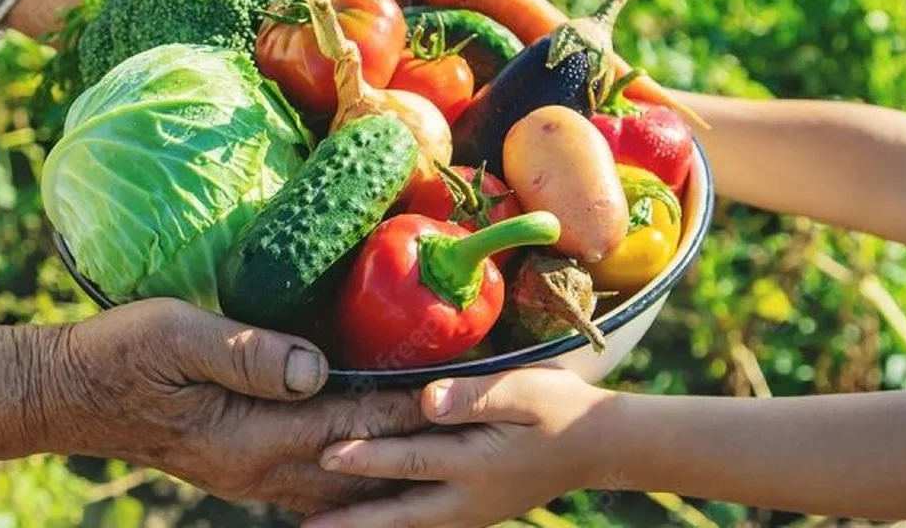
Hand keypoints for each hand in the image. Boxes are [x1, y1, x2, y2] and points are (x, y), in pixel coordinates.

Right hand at [30, 298, 428, 513]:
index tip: (463, 392)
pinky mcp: (237, 464)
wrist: (68, 395)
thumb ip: (245, 353)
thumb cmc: (120, 357)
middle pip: (357, 460)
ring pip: (337, 479)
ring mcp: (247, 473)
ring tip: (440, 447)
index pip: (351, 422)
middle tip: (473, 424)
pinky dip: (350, 471)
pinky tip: (371, 461)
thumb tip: (313, 367)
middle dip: (415, 442)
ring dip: (388, 463)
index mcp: (250, 436)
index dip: (409, 407)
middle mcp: (257, 467)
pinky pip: (309, 478)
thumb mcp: (176, 338)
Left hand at [302, 367, 617, 526]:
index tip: (326, 456)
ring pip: (409, 525)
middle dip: (351, 521)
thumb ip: (474, 397)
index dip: (366, 458)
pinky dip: (393, 523)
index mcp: (476, 464)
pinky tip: (367, 521)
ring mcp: (471, 512)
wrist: (599, 445)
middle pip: (399, 514)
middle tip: (306, 527)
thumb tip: (426, 400)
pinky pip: (424, 522)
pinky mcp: (474, 512)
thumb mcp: (525, 391)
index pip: (409, 460)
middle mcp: (468, 498)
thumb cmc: (560, 408)